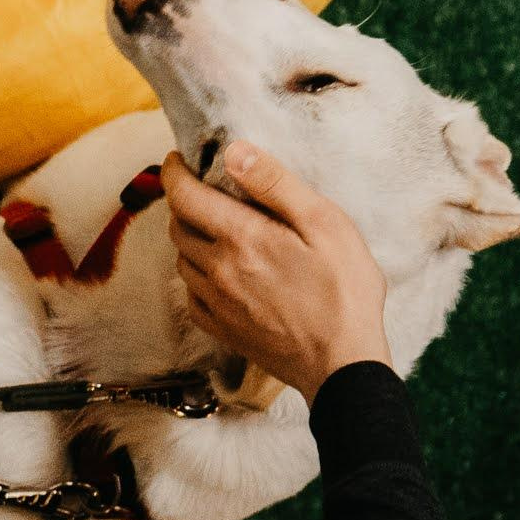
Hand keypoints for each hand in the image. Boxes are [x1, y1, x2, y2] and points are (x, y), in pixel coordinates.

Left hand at [162, 141, 392, 401]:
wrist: (344, 367)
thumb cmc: (344, 293)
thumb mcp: (324, 224)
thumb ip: (275, 184)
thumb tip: (234, 152)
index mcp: (241, 238)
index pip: (183, 195)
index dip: (174, 172)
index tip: (178, 159)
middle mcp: (218, 269)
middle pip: (178, 225)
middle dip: (184, 202)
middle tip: (206, 192)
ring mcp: (218, 303)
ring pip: (182, 259)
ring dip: (191, 239)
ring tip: (217, 230)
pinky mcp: (223, 331)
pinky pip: (192, 295)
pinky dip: (197, 276)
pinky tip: (222, 273)